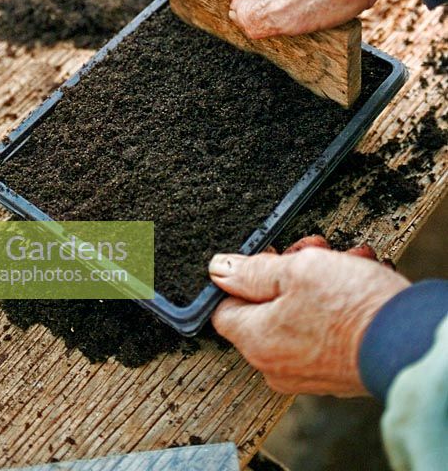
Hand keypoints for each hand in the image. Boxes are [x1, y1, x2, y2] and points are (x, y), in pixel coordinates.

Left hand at [210, 237, 409, 395]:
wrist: (407, 341)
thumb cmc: (352, 308)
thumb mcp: (296, 269)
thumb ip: (252, 270)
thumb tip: (219, 268)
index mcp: (256, 341)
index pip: (224, 307)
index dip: (242, 276)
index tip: (266, 258)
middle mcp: (275, 365)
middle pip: (265, 307)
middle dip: (288, 272)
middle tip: (312, 253)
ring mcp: (305, 372)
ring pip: (298, 314)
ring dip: (317, 282)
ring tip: (343, 261)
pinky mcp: (333, 371)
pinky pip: (321, 330)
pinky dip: (334, 305)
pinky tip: (355, 281)